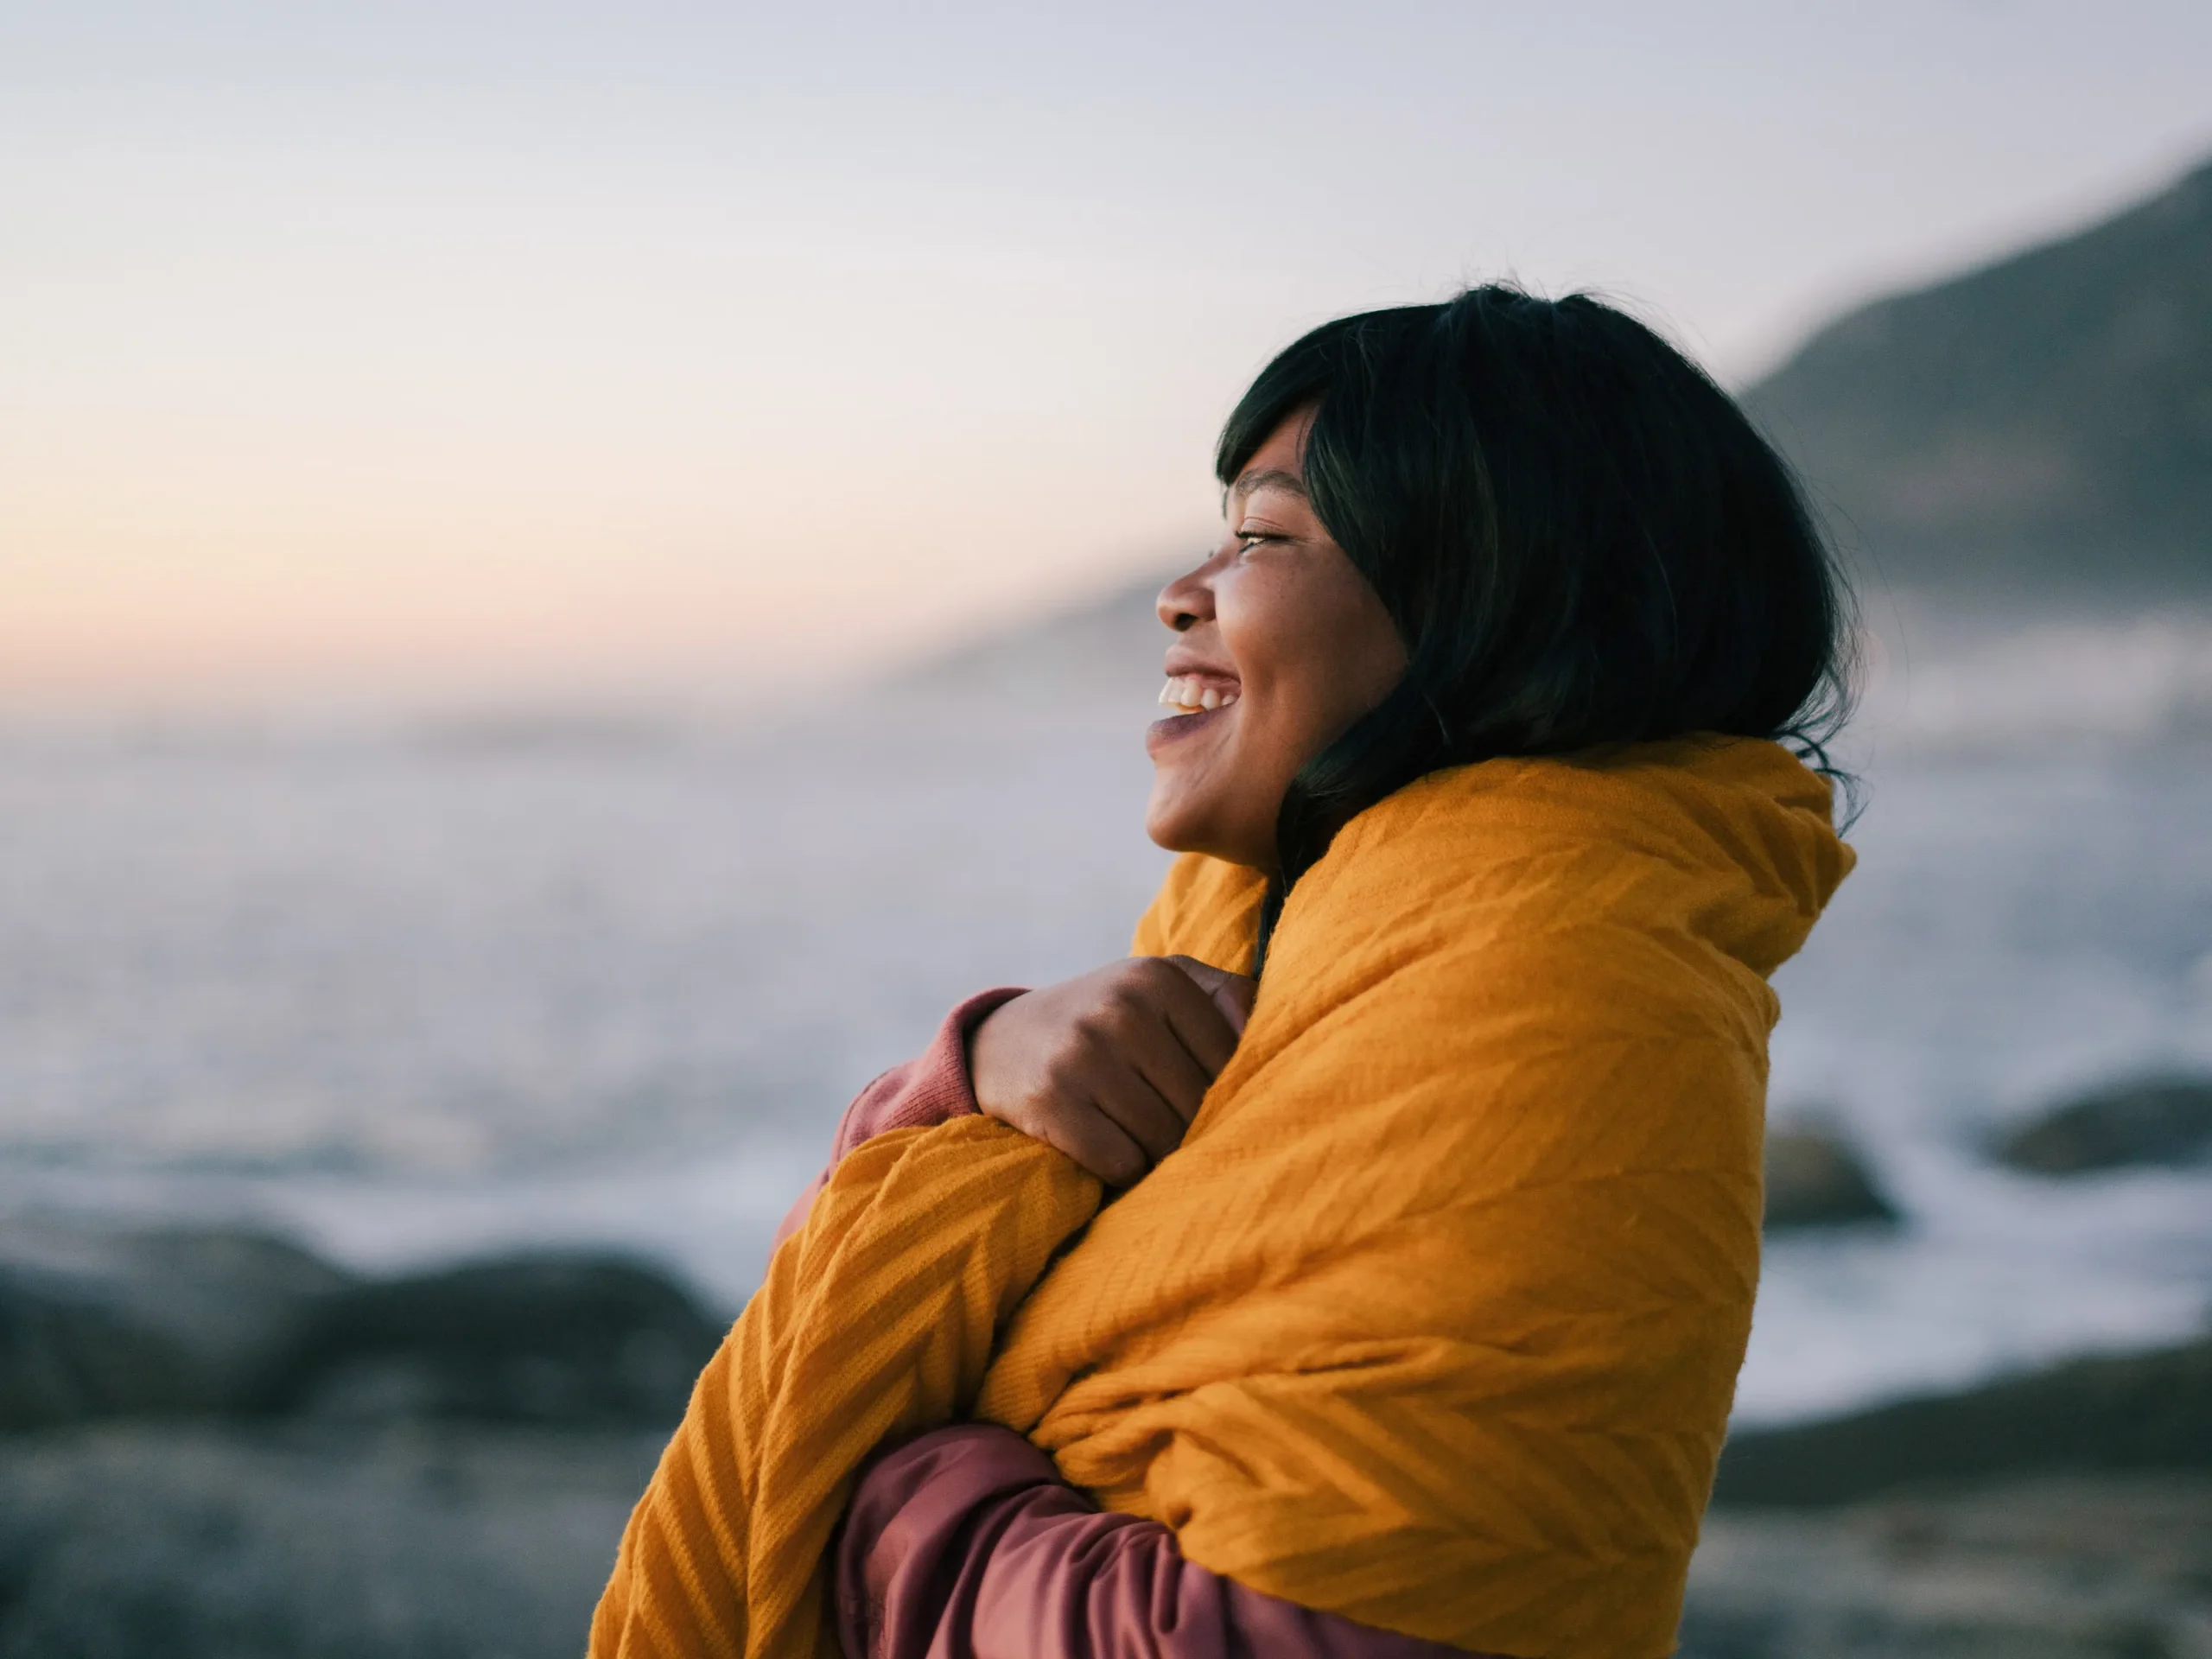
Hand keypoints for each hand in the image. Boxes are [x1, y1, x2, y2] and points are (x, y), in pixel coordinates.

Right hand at [968, 956, 1256, 1186]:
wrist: (999, 1042)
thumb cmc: (1102, 1019)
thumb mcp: (1155, 985)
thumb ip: (1221, 995)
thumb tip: (1266, 1027)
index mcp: (1157, 978)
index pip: (1231, 1061)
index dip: (1225, 1094)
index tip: (1204, 1100)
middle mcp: (1120, 1010)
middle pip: (1198, 1105)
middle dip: (1193, 1129)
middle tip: (1173, 1129)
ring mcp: (1082, 1055)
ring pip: (1163, 1139)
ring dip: (1158, 1154)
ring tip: (1141, 1137)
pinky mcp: (1050, 1101)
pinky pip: (1120, 1163)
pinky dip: (1123, 1170)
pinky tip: (1109, 1148)